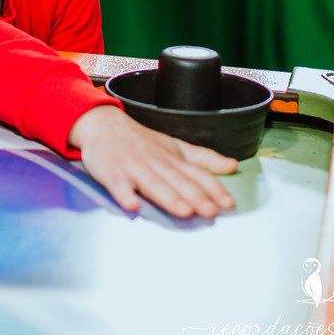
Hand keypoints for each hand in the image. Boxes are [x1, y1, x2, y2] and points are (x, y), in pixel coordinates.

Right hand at [68, 104, 237, 218]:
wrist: (101, 123)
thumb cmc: (139, 140)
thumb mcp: (174, 146)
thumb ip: (203, 158)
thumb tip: (232, 166)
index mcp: (171, 158)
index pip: (197, 173)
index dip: (213, 188)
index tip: (228, 204)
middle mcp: (155, 162)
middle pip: (177, 180)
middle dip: (194, 196)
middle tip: (210, 211)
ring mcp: (132, 166)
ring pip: (152, 183)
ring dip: (167, 196)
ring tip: (182, 210)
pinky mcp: (110, 171)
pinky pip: (117, 184)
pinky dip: (124, 194)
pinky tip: (132, 205)